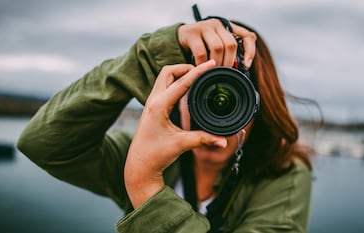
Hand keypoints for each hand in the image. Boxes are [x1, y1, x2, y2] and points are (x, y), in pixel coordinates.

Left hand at [124, 60, 226, 207]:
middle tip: (203, 70)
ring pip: (165, 77)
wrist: (139, 166)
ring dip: (180, 73)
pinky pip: (164, 87)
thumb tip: (224, 141)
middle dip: (186, 67)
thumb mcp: (181, 145)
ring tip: (197, 76)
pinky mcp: (152, 108)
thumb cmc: (155, 155)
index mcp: (159, 106)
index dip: (198, 71)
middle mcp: (153, 101)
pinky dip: (176, 82)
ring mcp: (151, 103)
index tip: (211, 64)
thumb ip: (204, 139)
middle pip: (169, 71)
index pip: (182, 82)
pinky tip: (187, 88)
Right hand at [178, 19, 256, 67]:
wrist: (182, 37)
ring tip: (213, 72)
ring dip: (217, 63)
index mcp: (228, 28)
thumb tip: (240, 69)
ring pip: (217, 47)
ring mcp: (204, 27)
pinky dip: (203, 64)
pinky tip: (201, 69)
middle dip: (229, 62)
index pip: (247, 36)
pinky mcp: (192, 33)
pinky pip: (201, 52)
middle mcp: (218, 25)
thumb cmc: (203, 44)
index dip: (250, 51)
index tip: (247, 65)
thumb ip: (228, 53)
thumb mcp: (217, 46)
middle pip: (231, 44)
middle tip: (224, 73)